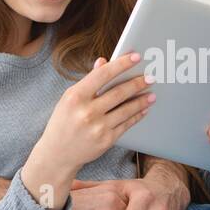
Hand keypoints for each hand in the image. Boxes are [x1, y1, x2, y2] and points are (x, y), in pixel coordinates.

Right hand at [23, 52, 154, 208]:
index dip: (121, 64)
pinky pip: (126, 124)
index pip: (102, 75)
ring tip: (151, 94)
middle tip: (150, 77)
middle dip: (137, 83)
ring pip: (126, 109)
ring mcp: (98, 127)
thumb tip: (104, 61)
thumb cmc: (64, 121)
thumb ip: (89, 81)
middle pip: (118, 92)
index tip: (136, 57)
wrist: (57, 153)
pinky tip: (143, 109)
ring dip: (141, 100)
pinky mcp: (106, 140)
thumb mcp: (70, 98)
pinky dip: (137, 115)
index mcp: (75, 96)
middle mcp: (87, 112)